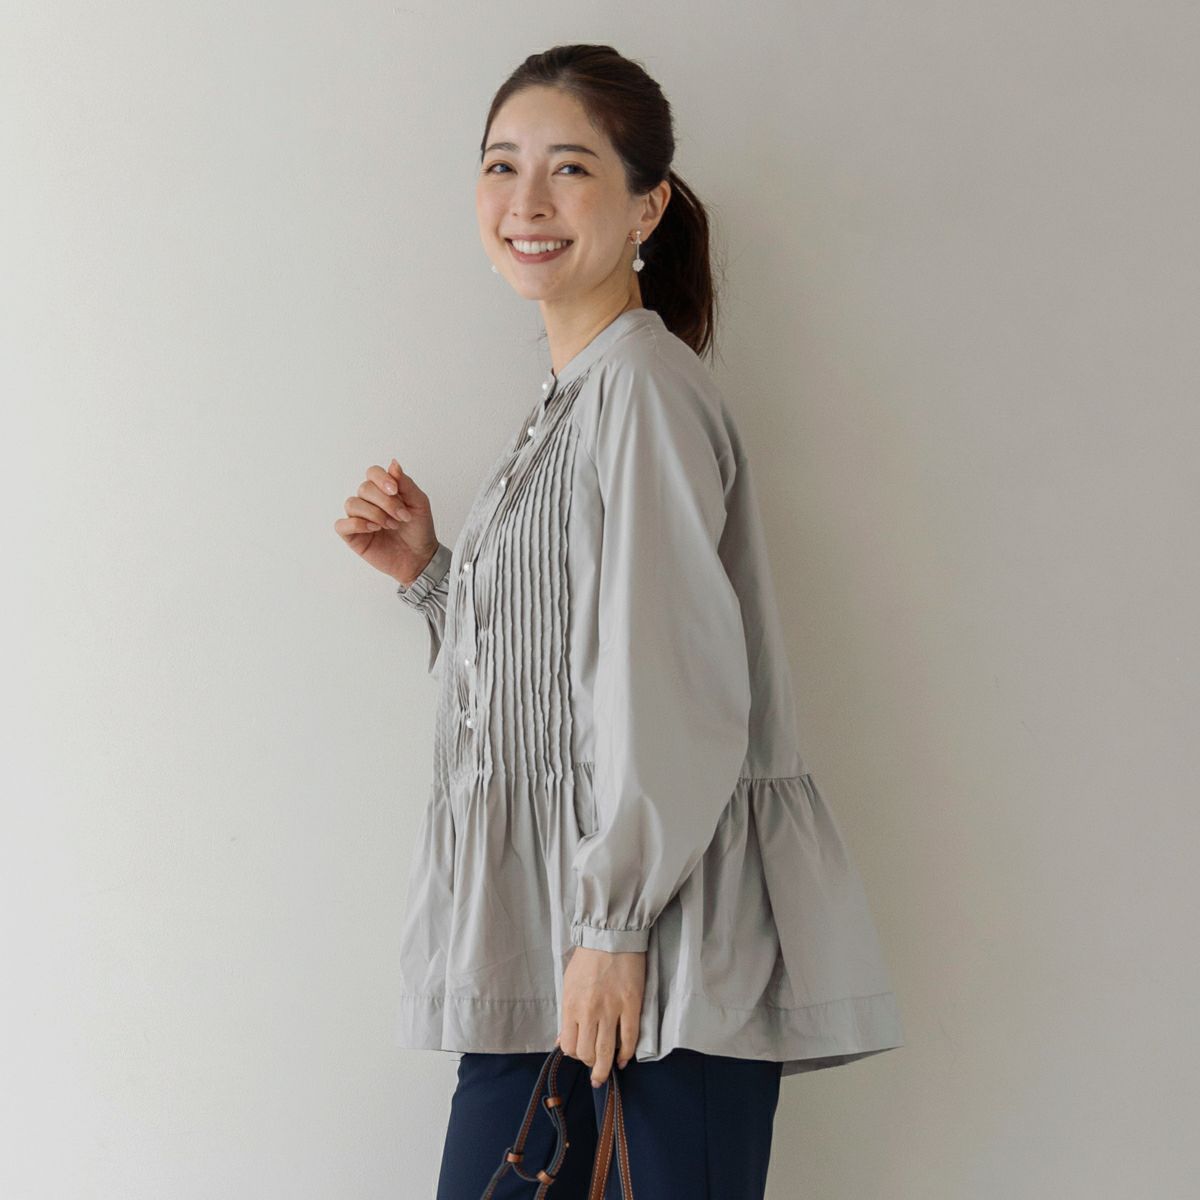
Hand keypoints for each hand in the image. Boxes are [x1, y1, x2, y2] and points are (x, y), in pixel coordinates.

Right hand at [334, 458, 438, 583]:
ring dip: (374, 514)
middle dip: (385, 502)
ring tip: (390, 525)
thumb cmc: (419, 530)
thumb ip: (405, 483)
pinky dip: (357, 524)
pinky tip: (374, 529)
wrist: (420, 557)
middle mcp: (369, 501)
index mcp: (384, 491)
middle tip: (401, 517)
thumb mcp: (419, 503)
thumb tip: (393, 463)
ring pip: (352, 503)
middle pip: (364, 488)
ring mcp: (359, 518)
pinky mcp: (352, 536)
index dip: (381, 479)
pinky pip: (342, 524)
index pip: (373, 473)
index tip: (395, 491)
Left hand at [556, 945, 644, 1088]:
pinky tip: (624, 1060)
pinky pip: (629, 1038)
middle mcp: (589, 1012)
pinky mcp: (631, 1006)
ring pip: (606, 1051)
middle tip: (593, 1064)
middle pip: (586, 1052)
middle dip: (589, 1063)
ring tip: (606, 1074)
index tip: (581, 1053)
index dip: (574, 1054)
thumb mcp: (568, 985)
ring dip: (605, 1068)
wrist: (610, 936)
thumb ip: (566, 1015)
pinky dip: (626, 1054)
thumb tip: (562, 1041)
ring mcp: (611, 1010)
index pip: (569, 1045)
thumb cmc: (587, 959)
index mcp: (571, 1005)